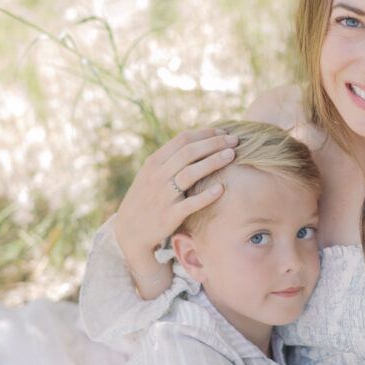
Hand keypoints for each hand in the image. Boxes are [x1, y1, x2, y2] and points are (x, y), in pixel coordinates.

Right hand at [113, 128, 236, 273]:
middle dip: (214, 143)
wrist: (130, 231)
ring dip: (213, 162)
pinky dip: (206, 196)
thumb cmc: (147, 198)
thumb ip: (170, 159)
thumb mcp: (151, 174)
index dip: (205, 133)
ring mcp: (162, 196)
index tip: (223, 132)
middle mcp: (157, 176)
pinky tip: (222, 189)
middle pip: (189, 152)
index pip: (182, 139)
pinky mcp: (169, 216)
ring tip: (232, 156)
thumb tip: (197, 140)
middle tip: (234, 140)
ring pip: (190, 173)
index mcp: (154, 162)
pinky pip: (191, 203)